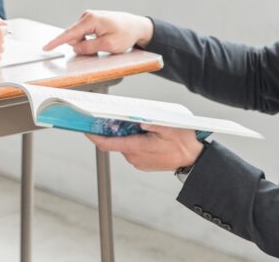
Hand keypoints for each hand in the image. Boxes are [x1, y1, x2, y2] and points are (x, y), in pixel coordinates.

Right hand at [42, 10, 153, 54]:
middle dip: (81, 46)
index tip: (46, 47)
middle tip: (100, 48)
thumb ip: (90, 47)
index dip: (56, 42)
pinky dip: (88, 40)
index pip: (69, 33)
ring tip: (103, 43)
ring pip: (78, 36)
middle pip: (74, 36)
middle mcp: (88, 16)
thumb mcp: (109, 45)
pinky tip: (101, 40)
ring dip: (86, 44)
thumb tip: (75, 47)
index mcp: (91, 20)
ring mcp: (89, 17)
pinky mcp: (91, 21)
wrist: (137, 26)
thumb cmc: (126, 34)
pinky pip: (83, 34)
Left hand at [87, 124, 202, 170]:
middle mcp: (134, 157)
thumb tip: (138, 119)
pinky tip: (143, 133)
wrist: (193, 160)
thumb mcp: (170, 127)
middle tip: (114, 115)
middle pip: (116, 141)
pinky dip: (133, 140)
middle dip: (114, 129)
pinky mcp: (142, 162)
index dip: (94, 136)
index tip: (85, 128)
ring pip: (124, 144)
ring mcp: (138, 162)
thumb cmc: (183, 143)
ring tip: (137, 123)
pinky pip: (132, 149)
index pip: (108, 143)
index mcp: (137, 147)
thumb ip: (152, 123)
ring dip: (126, 134)